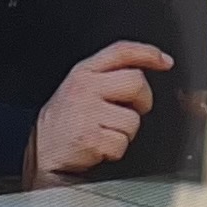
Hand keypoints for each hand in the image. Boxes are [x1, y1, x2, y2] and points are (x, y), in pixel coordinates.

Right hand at [28, 42, 172, 184]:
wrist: (42, 154)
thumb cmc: (64, 123)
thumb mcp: (79, 89)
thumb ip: (107, 76)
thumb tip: (146, 68)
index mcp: (83, 73)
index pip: (121, 52)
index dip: (148, 53)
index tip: (165, 62)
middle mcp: (85, 88)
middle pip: (136, 82)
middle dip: (142, 101)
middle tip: (128, 112)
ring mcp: (87, 112)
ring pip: (133, 119)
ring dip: (126, 132)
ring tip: (105, 133)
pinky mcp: (90, 137)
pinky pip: (122, 143)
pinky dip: (115, 150)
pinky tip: (99, 147)